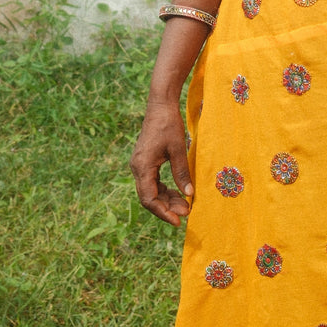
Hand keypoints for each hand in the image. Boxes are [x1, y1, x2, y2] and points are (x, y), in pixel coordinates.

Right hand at [130, 97, 193, 225]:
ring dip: (167, 199)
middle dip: (167, 207)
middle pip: (149, 197)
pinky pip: (153, 182)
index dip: (163, 212)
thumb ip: (182, 172)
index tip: (178, 220)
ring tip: (186, 205)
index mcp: (142, 166)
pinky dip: (165, 189)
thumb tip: (189, 195)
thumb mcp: (178, 149)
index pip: (149, 198)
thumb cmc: (169, 124)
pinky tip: (178, 193)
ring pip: (151, 191)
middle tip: (187, 212)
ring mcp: (140, 165)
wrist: (160, 106)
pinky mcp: (145, 162)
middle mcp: (137, 168)